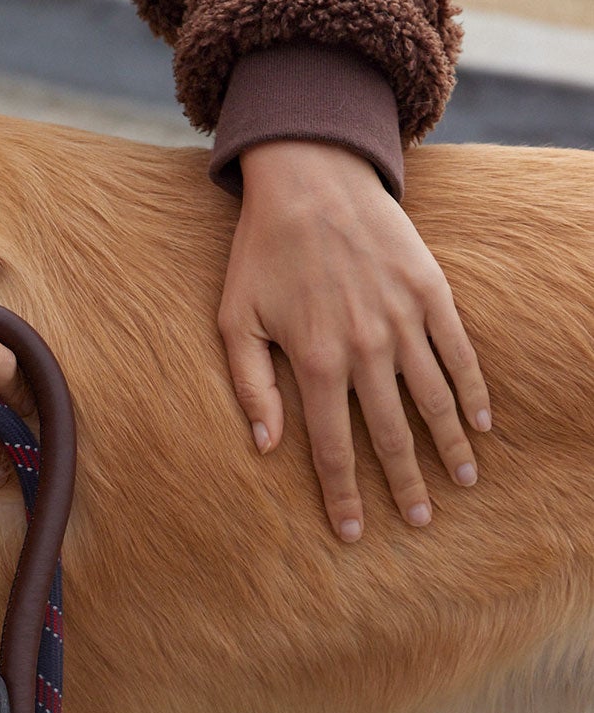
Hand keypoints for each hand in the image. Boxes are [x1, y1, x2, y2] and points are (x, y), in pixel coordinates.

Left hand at [220, 140, 490, 541]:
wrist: (309, 180)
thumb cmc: (262, 251)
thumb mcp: (234, 318)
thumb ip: (249, 386)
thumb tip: (266, 448)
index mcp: (314, 360)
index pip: (333, 447)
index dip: (344, 495)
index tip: (354, 533)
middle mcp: (365, 348)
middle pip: (390, 434)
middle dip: (406, 484)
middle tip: (418, 521)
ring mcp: (403, 320)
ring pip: (433, 400)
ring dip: (447, 447)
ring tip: (461, 481)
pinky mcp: (430, 293)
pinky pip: (458, 354)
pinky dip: (471, 392)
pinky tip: (478, 424)